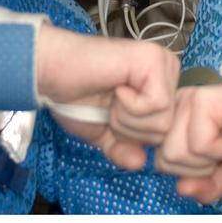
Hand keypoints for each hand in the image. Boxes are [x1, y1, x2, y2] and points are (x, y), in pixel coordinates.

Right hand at [36, 27, 179, 169]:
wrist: (54, 73)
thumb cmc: (76, 98)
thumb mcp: (104, 134)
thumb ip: (124, 150)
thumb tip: (140, 162)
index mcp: (160, 89)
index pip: (164, 135)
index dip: (132, 136)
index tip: (111, 113)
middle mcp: (167, 73)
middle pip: (166, 130)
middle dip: (129, 128)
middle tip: (109, 103)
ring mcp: (163, 64)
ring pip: (163, 120)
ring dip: (126, 117)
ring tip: (111, 94)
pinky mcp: (155, 60)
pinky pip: (158, 103)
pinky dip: (130, 105)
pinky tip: (117, 86)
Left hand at [155, 74, 221, 203]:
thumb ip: (202, 186)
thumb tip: (181, 189)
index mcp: (175, 121)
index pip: (162, 163)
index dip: (194, 171)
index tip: (218, 153)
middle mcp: (176, 107)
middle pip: (165, 161)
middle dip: (202, 166)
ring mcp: (187, 100)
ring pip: (177, 153)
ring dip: (213, 156)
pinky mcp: (201, 99)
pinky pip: (198, 144)